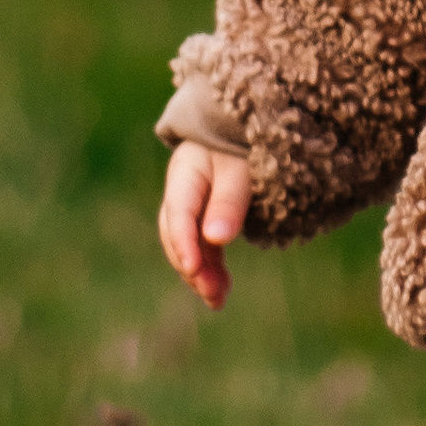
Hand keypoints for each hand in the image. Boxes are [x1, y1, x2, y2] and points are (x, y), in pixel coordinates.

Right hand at [159, 143, 249, 310]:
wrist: (247, 126)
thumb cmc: (244, 142)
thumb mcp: (241, 167)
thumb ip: (229, 200)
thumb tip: (216, 239)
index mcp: (184, 172)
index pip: (179, 213)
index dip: (184, 244)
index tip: (194, 270)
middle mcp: (182, 191)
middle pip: (178, 234)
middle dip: (194, 266)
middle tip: (213, 294)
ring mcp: (193, 204)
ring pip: (190, 244)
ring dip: (203, 272)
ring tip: (218, 300)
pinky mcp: (207, 215)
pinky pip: (204, 245)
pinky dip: (211, 266)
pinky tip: (220, 288)